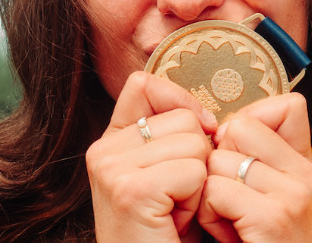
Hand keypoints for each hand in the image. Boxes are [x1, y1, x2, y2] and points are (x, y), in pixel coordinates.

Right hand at [87, 72, 219, 241]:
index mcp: (111, 143)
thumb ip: (175, 137)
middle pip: (183, 117)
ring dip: (200, 182)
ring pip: (194, 142)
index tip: (197, 137)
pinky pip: (194, 171)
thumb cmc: (169, 236)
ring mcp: (111, 168)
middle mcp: (102, 150)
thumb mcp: (171, 177)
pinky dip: (198, 201)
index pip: (144, 84)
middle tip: (178, 200)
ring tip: (176, 213)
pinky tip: (176, 223)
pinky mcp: (130, 190)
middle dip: (198, 158)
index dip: (182, 104)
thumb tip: (209, 115)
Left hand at [198, 93, 311, 242]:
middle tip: (229, 203)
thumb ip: (253, 159)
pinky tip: (225, 234)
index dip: (243, 131)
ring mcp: (294, 195)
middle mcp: (307, 175)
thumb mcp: (262, 198)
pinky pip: (216, 190)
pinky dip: (209, 215)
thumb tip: (219, 126)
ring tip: (226, 222)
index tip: (238, 167)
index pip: (283, 106)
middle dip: (218, 162)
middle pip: (239, 127)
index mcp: (306, 165)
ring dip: (208, 194)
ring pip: (220, 159)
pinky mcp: (274, 217)